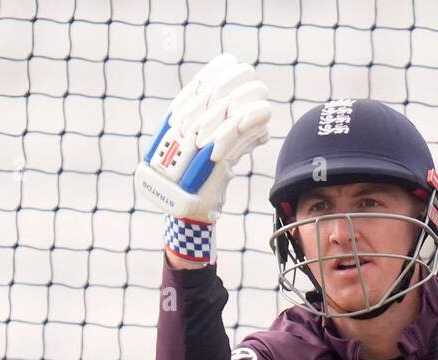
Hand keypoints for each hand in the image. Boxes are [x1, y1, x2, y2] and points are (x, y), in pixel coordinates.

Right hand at [134, 53, 271, 263]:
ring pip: (224, 115)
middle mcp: (182, 137)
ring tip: (260, 92)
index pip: (194, 92)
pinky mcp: (212, 165)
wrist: (189, 218)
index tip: (231, 63)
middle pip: (210, 100)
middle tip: (251, 77)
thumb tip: (258, 125)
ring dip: (245, 99)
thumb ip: (228, 139)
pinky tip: (264, 114)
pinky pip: (234, 137)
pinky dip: (250, 123)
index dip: (214, 74)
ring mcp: (196, 151)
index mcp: (173, 129)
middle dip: (233, 83)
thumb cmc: (201, 187)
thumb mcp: (212, 158)